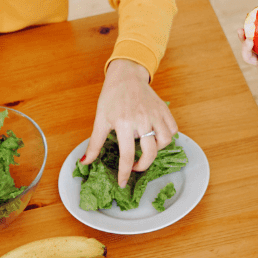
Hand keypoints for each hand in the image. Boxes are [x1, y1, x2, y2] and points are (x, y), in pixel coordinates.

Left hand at [82, 59, 177, 186]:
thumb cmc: (111, 96)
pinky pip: (172, 129)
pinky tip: (156, 137)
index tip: (122, 182)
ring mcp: (155, 114)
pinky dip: (167, 137)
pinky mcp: (164, 110)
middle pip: (149, 153)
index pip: (127, 155)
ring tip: (146, 149)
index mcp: (123, 123)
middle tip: (135, 167)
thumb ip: (94, 143)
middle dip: (142, 166)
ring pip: (164, 142)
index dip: (124, 173)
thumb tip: (85, 161)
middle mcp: (142, 120)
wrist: (126, 75)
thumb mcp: (100, 119)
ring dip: (156, 150)